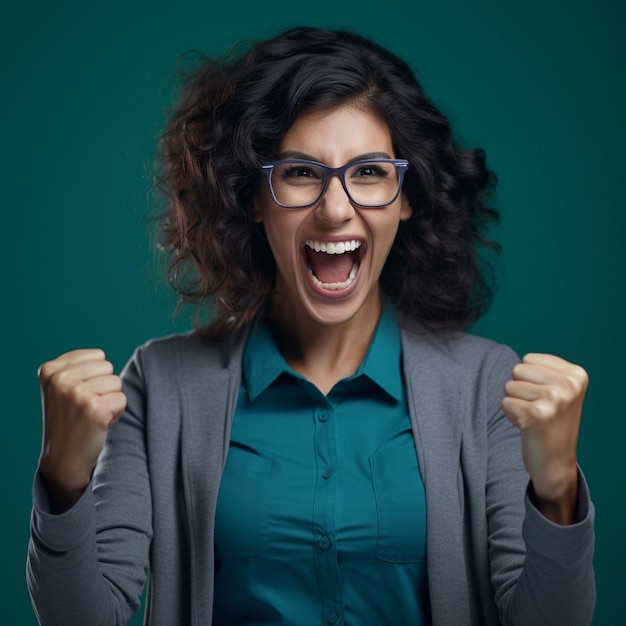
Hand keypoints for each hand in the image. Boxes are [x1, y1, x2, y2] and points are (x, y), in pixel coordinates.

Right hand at [38, 349, 126, 512]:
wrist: (64, 461)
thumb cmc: (70, 420)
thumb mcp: (62, 388)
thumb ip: (77, 367)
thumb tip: (104, 357)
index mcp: (50, 370)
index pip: (98, 355)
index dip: (96, 376)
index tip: (79, 395)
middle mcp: (61, 379)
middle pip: (108, 367)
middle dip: (104, 387)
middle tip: (87, 408)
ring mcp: (77, 393)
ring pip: (117, 383)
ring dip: (111, 400)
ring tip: (92, 415)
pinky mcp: (94, 409)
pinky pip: (123, 399)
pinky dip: (116, 413)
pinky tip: (100, 424)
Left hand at [501, 353, 588, 523]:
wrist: (555, 462)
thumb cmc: (550, 422)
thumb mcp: (559, 390)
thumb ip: (543, 370)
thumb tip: (519, 363)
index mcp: (576, 374)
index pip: (528, 359)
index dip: (529, 379)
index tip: (545, 398)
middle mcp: (569, 384)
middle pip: (517, 370)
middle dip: (520, 389)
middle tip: (537, 409)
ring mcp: (554, 399)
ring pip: (509, 386)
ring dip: (515, 403)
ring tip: (533, 417)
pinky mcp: (537, 414)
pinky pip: (504, 403)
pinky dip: (511, 415)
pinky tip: (528, 426)